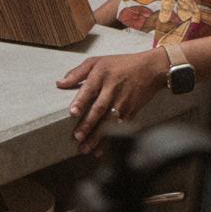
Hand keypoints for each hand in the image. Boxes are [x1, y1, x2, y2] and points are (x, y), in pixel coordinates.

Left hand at [55, 48, 169, 153]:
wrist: (151, 69)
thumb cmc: (121, 64)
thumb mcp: (97, 61)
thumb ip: (77, 73)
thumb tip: (59, 83)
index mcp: (101, 76)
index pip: (89, 90)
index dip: (81, 101)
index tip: (72, 113)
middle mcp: (112, 90)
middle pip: (99, 109)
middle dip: (88, 124)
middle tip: (77, 137)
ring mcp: (123, 102)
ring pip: (109, 122)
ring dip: (97, 136)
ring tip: (86, 148)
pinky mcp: (131, 112)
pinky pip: (118, 128)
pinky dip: (110, 139)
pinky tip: (100, 149)